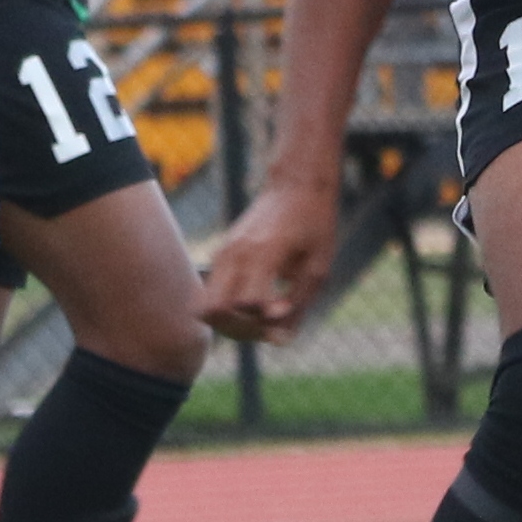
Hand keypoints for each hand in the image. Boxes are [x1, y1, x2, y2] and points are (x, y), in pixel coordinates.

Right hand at [200, 180, 338, 343]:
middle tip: (267, 327)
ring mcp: (223, 254)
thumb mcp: (318, 268)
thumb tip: (275, 334)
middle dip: (240, 330)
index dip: (265, 321)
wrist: (296, 186)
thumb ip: (297, 303)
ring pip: (203, 308)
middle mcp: (235, 254)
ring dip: (228, 323)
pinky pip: (209, 296)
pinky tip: (254, 307)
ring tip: (258, 321)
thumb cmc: (314, 226)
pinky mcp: (220, 255)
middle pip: (213, 312)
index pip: (246, 303)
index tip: (285, 316)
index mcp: (264, 253)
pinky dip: (226, 310)